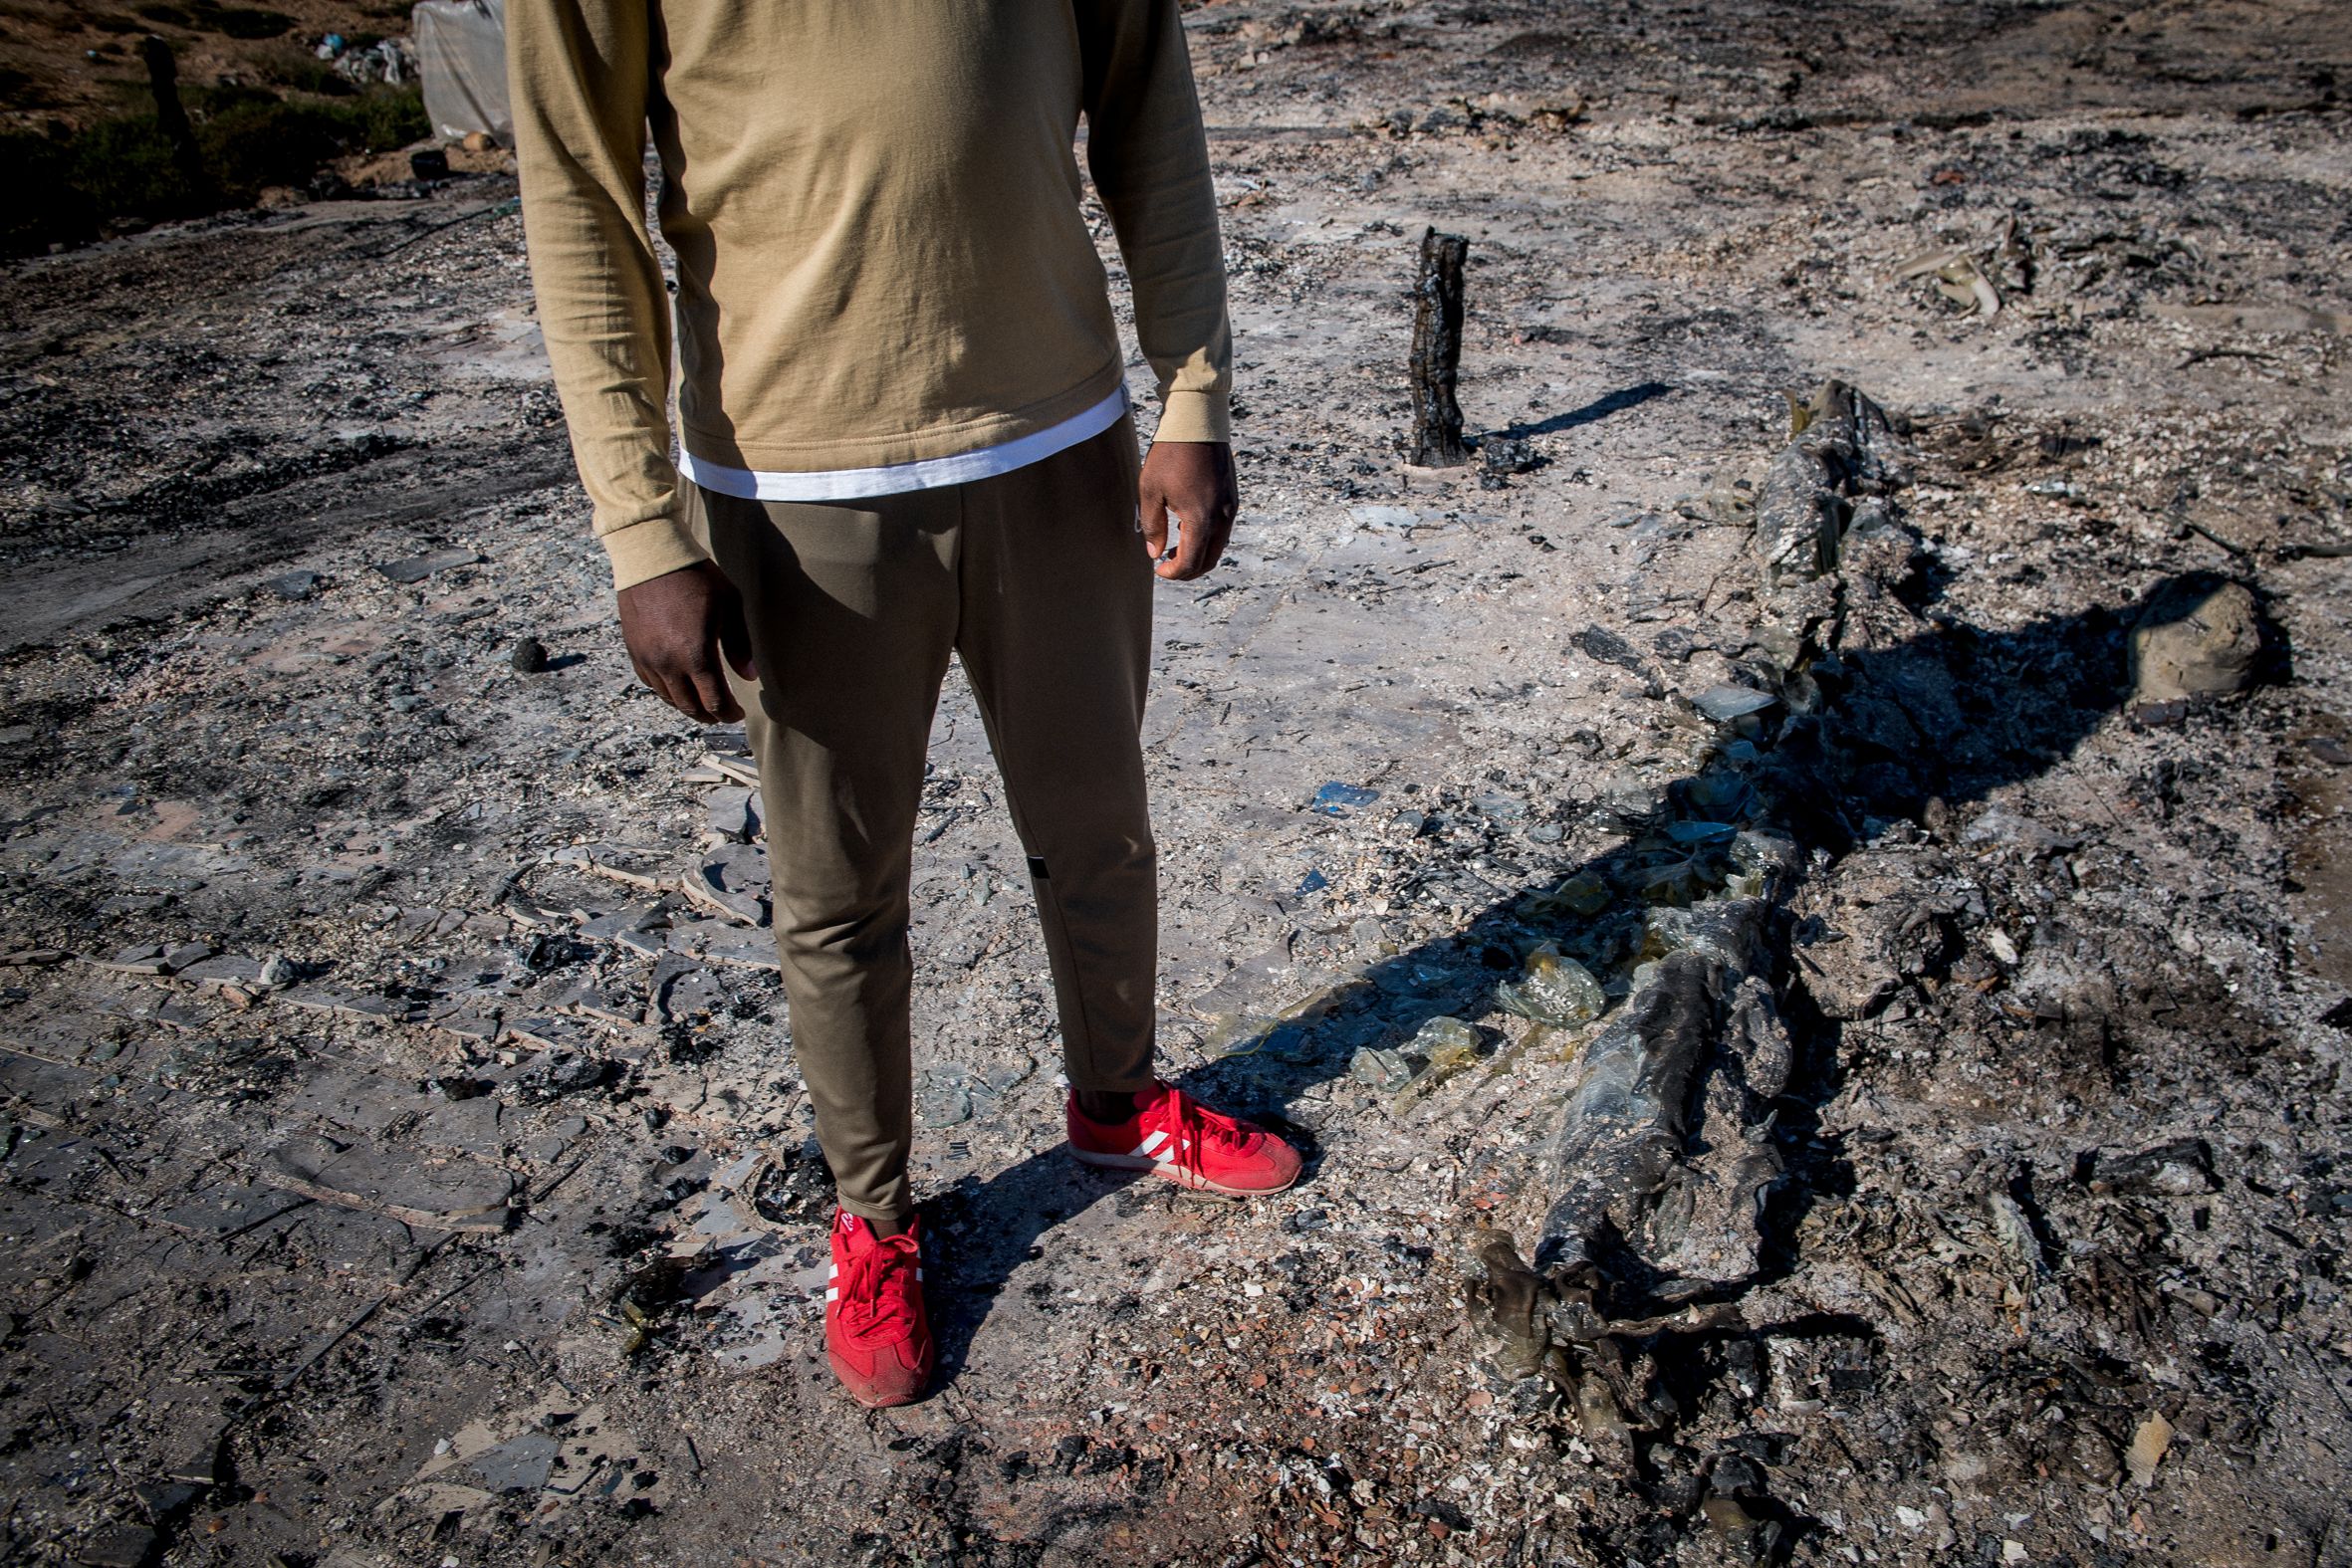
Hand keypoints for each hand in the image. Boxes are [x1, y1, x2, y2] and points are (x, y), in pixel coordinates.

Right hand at [616, 561, 754, 723]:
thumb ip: (740, 645)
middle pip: (691, 707)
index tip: (738, 714)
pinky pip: (651, 683)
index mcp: (696, 655)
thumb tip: (749, 676)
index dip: (729, 713)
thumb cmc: (696, 578)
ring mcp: (648, 659)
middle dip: (709, 716)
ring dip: (688, 707)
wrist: (651, 557)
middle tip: (722, 715)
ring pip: (669, 698)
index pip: (715, 701)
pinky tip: (678, 689)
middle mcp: (669, 663)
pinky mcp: (634, 651)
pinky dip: (667, 692)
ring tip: (702, 706)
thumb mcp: (729, 606)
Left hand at [1139, 440, 1236, 580]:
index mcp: (1200, 519)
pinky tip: (1188, 528)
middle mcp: (1221, 518)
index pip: (1191, 562)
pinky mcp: (1232, 498)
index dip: (1173, 573)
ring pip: (1218, 546)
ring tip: (1175, 546)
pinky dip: (1207, 538)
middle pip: (1209, 561)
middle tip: (1167, 565)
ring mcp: (1230, 508)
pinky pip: (1222, 530)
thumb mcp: (1151, 490)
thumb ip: (1153, 526)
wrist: (1198, 424)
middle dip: (1188, 570)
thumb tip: (1155, 553)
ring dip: (1198, 554)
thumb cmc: (1171, 454)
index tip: (1158, 568)